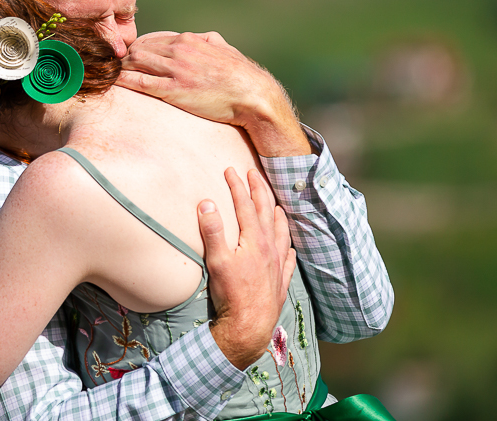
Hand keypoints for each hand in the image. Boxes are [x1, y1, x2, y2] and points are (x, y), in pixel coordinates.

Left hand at [118, 31, 309, 155]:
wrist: (252, 95)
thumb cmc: (240, 74)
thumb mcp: (224, 49)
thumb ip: (210, 41)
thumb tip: (205, 37)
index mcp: (188, 40)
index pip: (152, 40)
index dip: (135, 49)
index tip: (125, 57)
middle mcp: (179, 51)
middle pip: (139, 49)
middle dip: (123, 58)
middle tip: (110, 67)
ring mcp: (176, 71)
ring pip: (136, 63)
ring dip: (120, 68)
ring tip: (107, 75)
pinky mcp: (174, 90)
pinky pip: (141, 83)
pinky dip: (124, 81)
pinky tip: (113, 83)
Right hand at [201, 168, 296, 369]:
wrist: (249, 325)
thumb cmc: (231, 293)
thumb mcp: (217, 260)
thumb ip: (213, 230)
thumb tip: (207, 203)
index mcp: (254, 240)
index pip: (245, 205)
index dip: (238, 185)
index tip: (231, 170)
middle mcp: (269, 248)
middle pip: (266, 212)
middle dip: (259, 190)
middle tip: (254, 174)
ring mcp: (277, 264)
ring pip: (281, 232)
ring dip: (277, 214)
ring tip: (275, 204)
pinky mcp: (280, 280)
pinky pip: (288, 258)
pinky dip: (288, 246)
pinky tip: (289, 247)